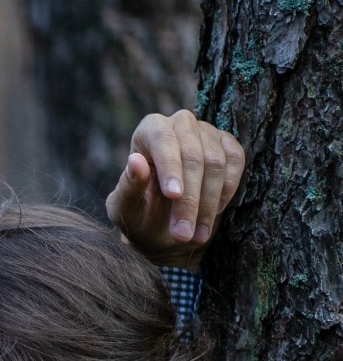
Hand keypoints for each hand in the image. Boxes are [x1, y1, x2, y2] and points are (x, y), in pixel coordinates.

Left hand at [107, 110, 245, 269]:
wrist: (162, 227)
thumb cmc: (138, 214)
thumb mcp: (125, 207)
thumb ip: (128, 186)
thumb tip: (135, 161)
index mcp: (149, 131)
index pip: (162, 139)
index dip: (170, 167)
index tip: (173, 195)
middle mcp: (180, 125)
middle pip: (193, 156)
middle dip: (189, 199)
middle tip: (183, 233)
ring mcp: (207, 133)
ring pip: (216, 163)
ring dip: (208, 203)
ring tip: (196, 235)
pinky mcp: (228, 146)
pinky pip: (236, 163)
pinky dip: (227, 191)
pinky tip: (214, 213)